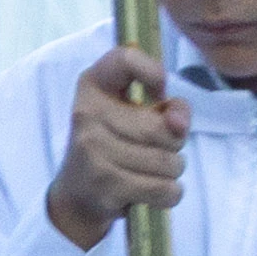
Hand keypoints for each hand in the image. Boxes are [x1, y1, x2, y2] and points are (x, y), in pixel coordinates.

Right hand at [43, 44, 186, 247]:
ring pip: (167, 161)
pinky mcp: (104, 185)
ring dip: (173, 169)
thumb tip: (179, 123)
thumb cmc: (116, 144)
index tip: (159, 92)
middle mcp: (86, 113)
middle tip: (159, 148)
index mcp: (93, 85)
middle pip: (161, 127)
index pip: (124, 58)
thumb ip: (171, 108)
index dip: (152, 72)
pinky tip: (155, 190)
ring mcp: (92, 150)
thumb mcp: (137, 114)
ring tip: (154, 170)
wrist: (77, 196)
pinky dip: (170, 193)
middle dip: (175, 142)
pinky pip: (163, 188)